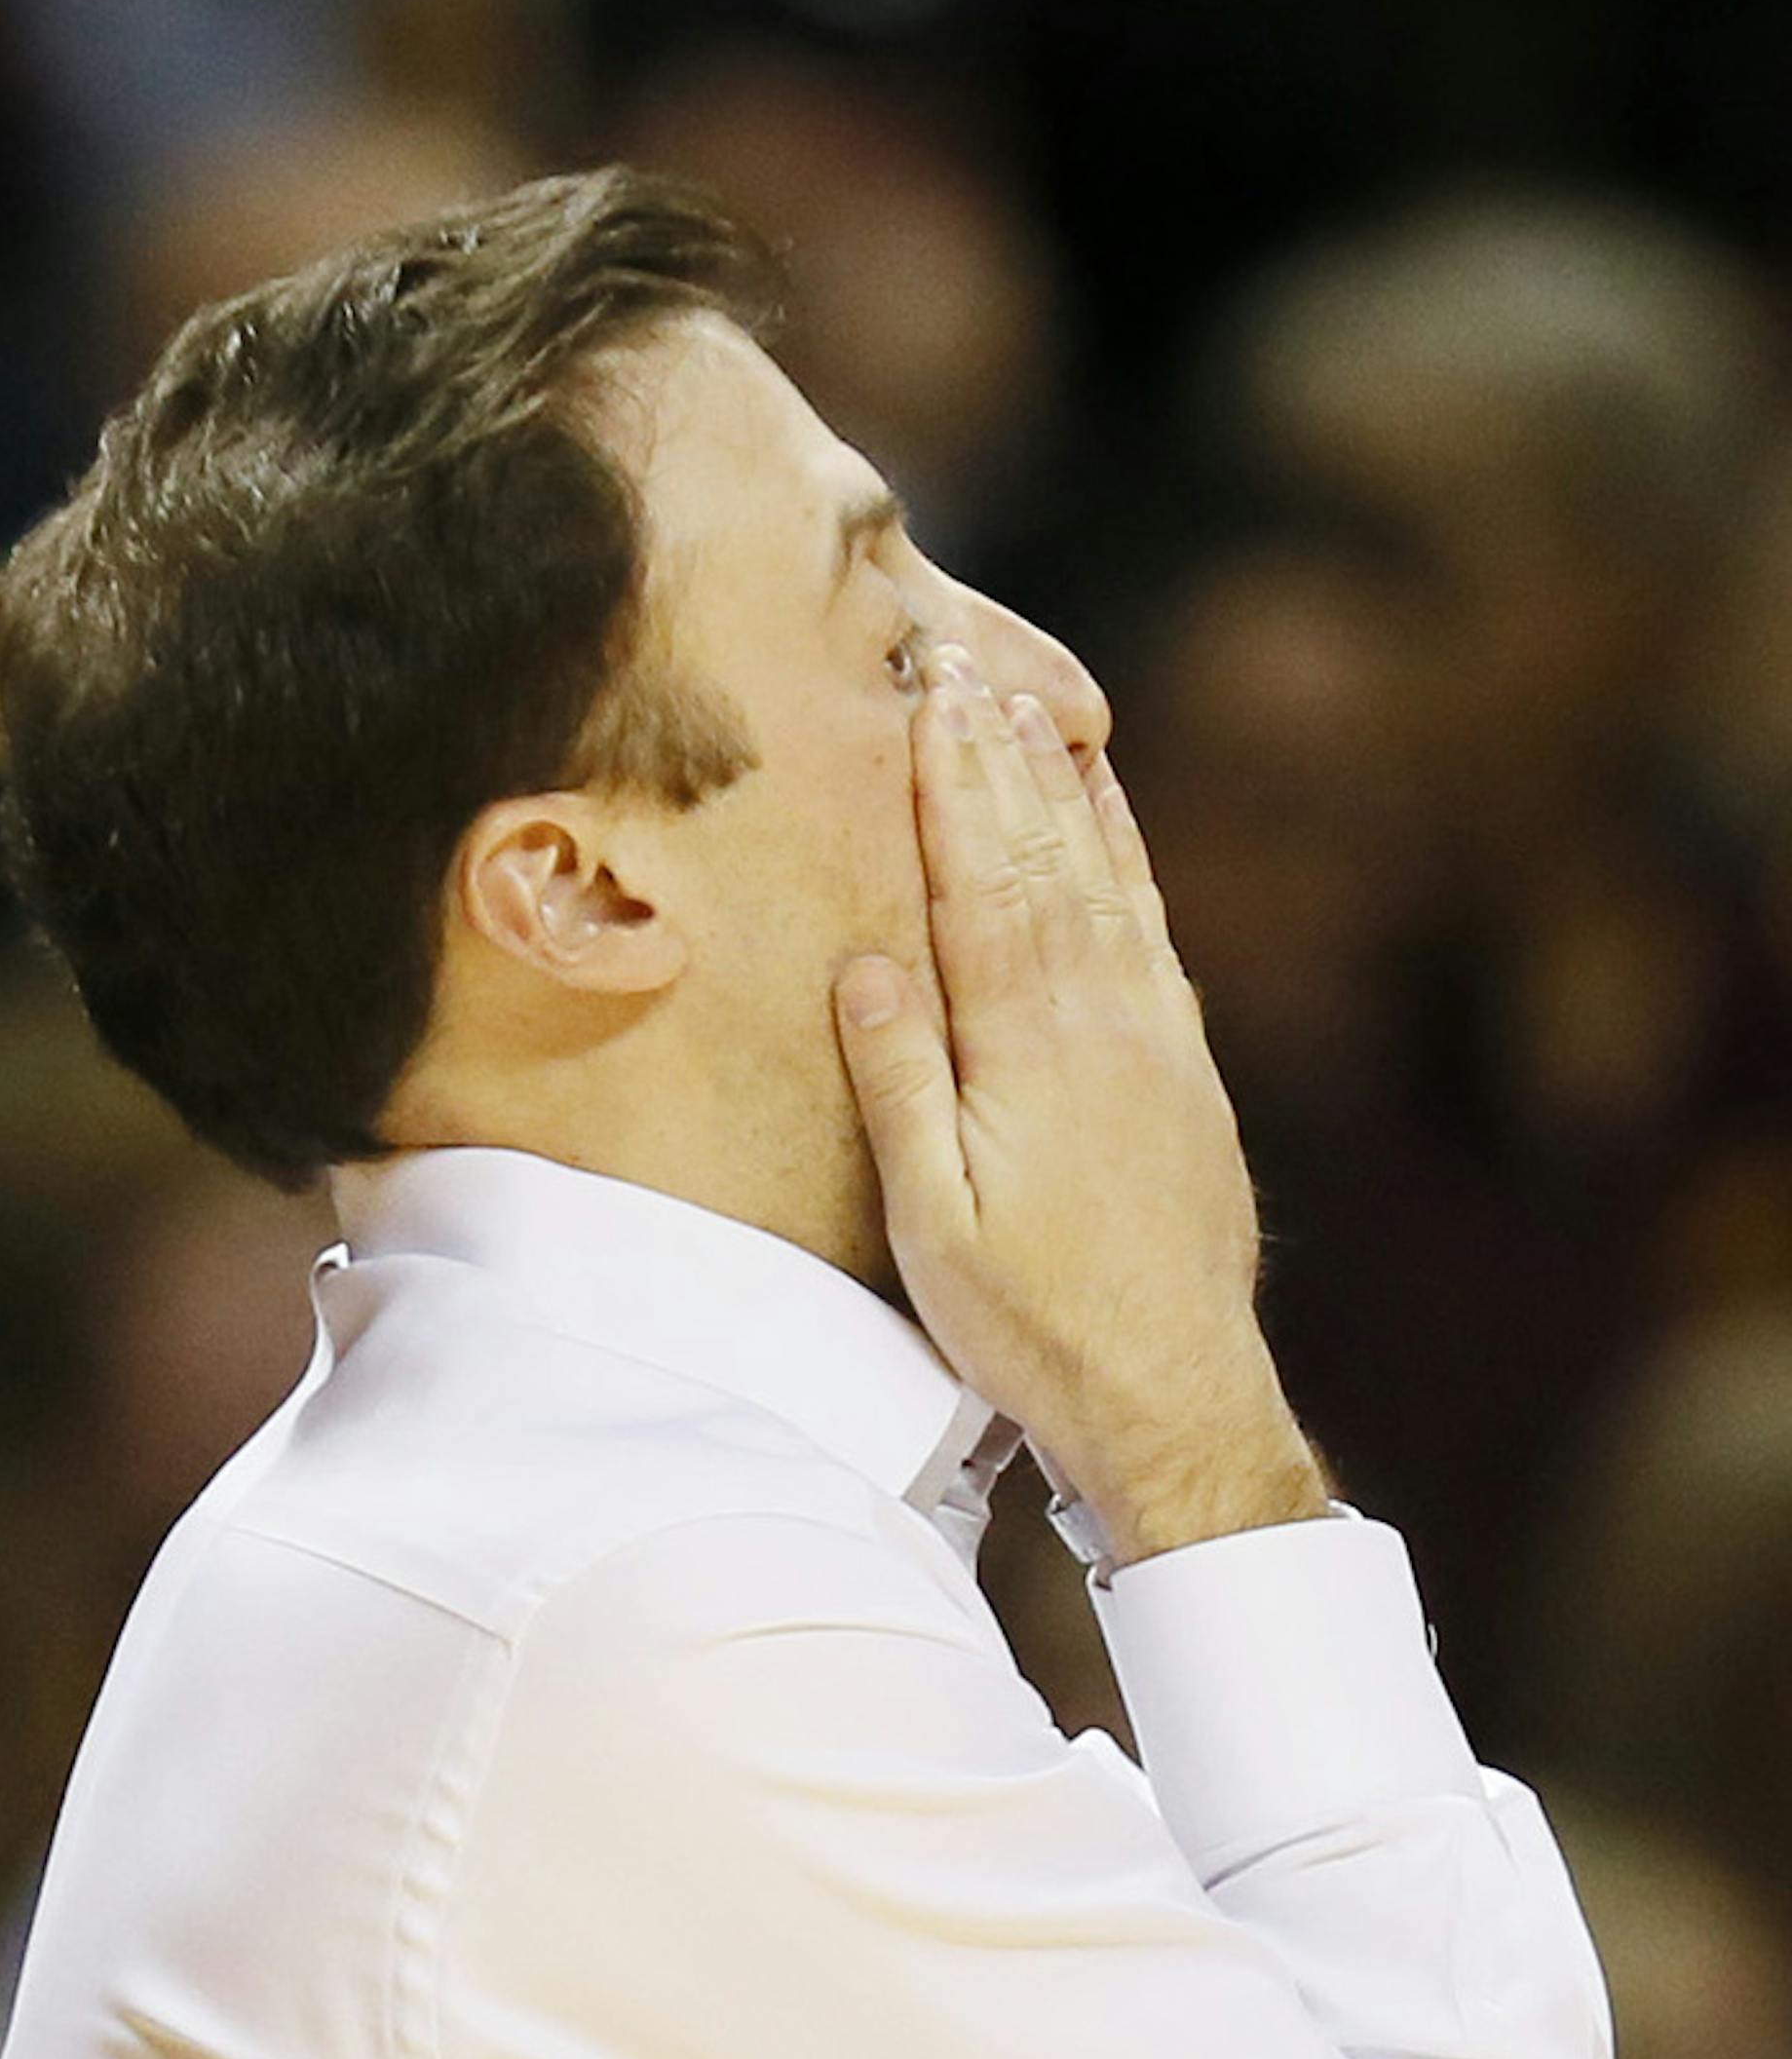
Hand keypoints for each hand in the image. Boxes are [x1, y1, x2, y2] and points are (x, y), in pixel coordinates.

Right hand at [834, 649, 1326, 1561]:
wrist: (1180, 1396)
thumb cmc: (1039, 1330)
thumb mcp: (936, 1228)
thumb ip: (904, 1089)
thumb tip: (868, 964)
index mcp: (1030, 1050)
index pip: (980, 883)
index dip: (951, 783)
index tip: (926, 693)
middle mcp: (1106, 1022)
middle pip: (1045, 857)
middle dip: (1002, 755)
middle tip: (967, 661)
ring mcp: (1160, 1042)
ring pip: (1108, 882)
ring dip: (1067, 789)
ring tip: (1035, 707)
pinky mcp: (1190, 1073)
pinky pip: (1153, 932)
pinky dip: (1127, 861)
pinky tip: (1111, 824)